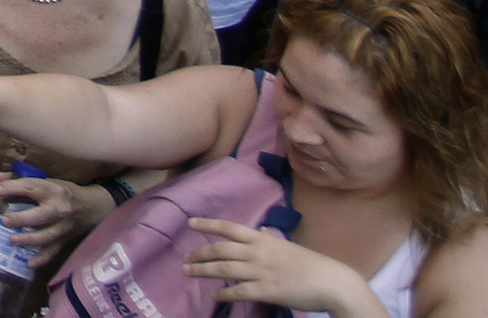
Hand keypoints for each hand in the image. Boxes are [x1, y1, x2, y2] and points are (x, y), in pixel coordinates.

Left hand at [0, 168, 116, 253]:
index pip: (32, 187)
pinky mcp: (64, 240)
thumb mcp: (45, 180)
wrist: (92, 208)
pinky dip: (42, 259)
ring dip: (29, 239)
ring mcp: (63, 227)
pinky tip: (29, 263)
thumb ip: (17, 179)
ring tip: (12, 239)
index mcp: (53, 189)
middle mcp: (59, 209)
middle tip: (4, 220)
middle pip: (41, 215)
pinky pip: (53, 252)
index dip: (14, 187)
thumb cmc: (63, 191)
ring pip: (46, 236)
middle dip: (22, 218)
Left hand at [185, 219, 374, 313]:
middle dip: (199, 253)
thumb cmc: (311, 264)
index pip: (229, 228)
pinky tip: (216, 295)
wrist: (332, 282)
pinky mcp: (267, 291)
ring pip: (223, 269)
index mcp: (263, 240)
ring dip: (203, 270)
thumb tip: (263, 233)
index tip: (190, 223)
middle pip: (220, 249)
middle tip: (185, 259)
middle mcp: (258, 253)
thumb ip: (271, 241)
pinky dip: (224, 293)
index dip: (208, 224)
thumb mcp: (287, 246)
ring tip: (188, 272)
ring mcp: (261, 272)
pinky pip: (239, 291)